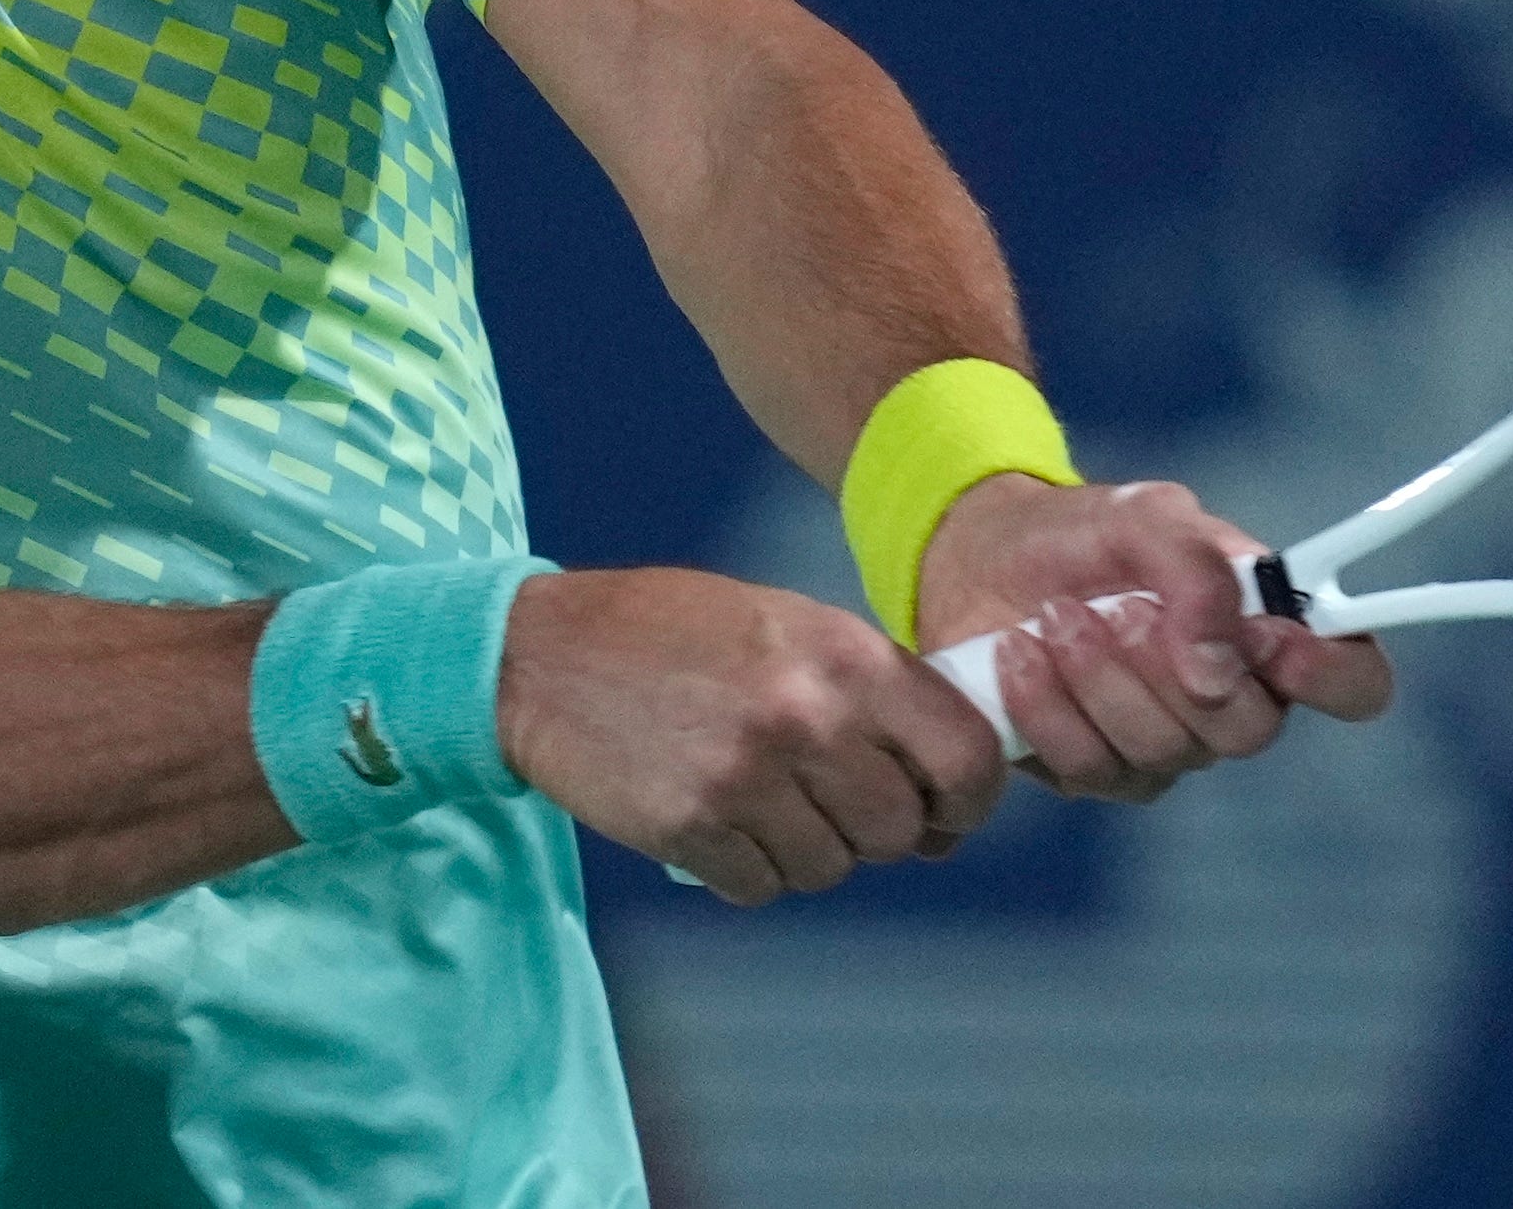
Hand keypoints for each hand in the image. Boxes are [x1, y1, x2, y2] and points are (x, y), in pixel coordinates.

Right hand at [495, 566, 1008, 906]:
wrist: (545, 654)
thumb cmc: (678, 633)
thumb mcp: (792, 626)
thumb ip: (872, 693)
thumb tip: (942, 789)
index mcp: (849, 657)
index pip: (966, 756)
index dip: (967, 800)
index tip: (945, 812)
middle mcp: (809, 717)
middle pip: (899, 830)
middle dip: (875, 832)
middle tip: (830, 805)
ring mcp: (749, 776)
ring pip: (831, 868)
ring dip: (806, 851)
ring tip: (760, 802)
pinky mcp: (691, 827)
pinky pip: (761, 887)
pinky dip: (748, 870)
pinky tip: (716, 822)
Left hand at [918, 476, 1394, 803]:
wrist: (984, 559)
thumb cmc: (1085, 534)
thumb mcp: (1146, 517)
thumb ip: (1199, 571)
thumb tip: (1223, 664)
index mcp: (1270, 629)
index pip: (1354, 681)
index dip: (1336, 676)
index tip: (1278, 644)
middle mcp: (1233, 700)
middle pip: (1249, 730)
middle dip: (1172, 668)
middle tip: (1121, 609)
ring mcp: (1168, 746)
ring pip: (1162, 751)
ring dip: (1099, 676)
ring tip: (1055, 615)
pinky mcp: (1098, 772)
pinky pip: (1089, 768)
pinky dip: (1047, 704)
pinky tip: (1019, 653)